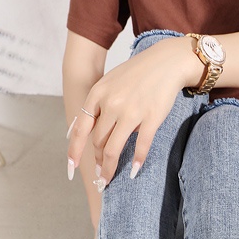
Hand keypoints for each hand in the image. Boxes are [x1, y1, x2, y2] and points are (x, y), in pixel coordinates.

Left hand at [67, 36, 201, 189]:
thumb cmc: (135, 74)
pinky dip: (136, 160)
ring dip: (109, 167)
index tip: (71, 169)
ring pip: (113, 149)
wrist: (167, 60)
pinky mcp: (152, 116)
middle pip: (98, 141)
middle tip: (99, 171)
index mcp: (98, 94)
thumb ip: (93, 106)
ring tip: (108, 177)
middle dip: (97, 160)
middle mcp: (112, 103)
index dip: (74, 152)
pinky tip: (134, 171)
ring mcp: (132, 111)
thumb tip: (73, 132)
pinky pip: (140, 145)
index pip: (81, 130)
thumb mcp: (108, 84)